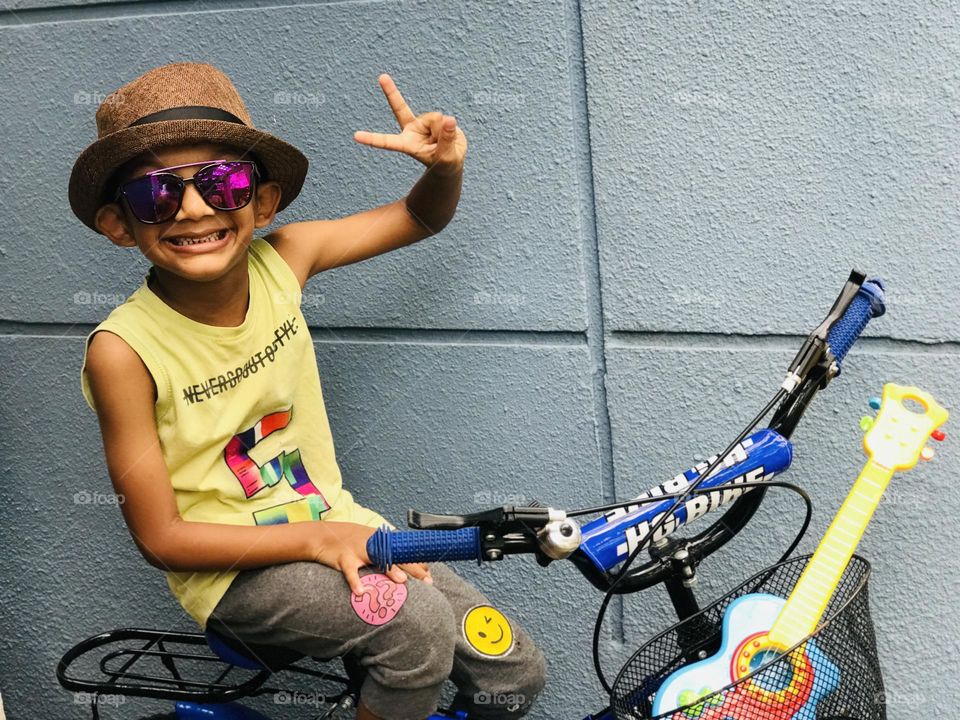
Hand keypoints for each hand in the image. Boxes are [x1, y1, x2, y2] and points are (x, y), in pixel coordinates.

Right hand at [310, 521, 431, 593]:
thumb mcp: (370, 542)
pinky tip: (361, 592)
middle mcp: (373, 543)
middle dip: (413, 568)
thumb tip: (406, 567)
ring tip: (402, 582)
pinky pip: (350, 571)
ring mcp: (358, 549)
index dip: (417, 562)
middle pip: (397, 555)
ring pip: (378, 559)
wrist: (321, 534)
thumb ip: (387, 553)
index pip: (404, 550)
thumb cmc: (349, 540)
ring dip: (390, 570)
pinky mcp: (343, 557)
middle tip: (427, 581)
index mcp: (381, 540)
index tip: (430, 574)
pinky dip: (355, 582)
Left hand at [353, 73, 467, 175]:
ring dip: (444, 131)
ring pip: (434, 118)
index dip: (372, 139)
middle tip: (382, 77)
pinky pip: (443, 117)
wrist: (452, 159)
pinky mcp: (434, 118)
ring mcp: (422, 122)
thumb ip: (447, 140)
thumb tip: (449, 119)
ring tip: (445, 142)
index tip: (355, 136)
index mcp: (406, 144)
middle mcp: (411, 130)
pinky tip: (448, 133)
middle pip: (400, 108)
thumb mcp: (446, 158)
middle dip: (391, 92)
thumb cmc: (445, 163)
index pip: (387, 142)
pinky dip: (449, 126)